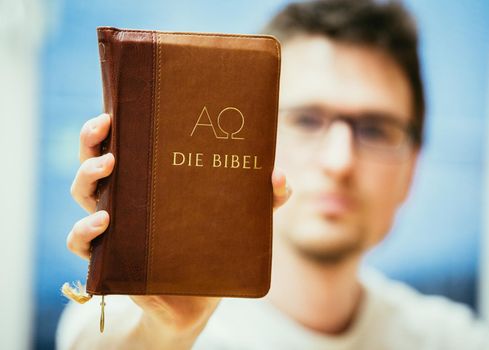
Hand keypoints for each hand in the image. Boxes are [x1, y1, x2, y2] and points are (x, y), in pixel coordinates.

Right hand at [66, 113, 291, 343]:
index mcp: (151, 180)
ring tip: (109, 167)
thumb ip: (264, 199)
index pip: (125, 144)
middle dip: (92, 139)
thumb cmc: (214, 247)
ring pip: (82, 196)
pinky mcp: (112, 260)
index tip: (118, 107)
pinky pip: (81, 246)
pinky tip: (103, 224)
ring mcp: (115, 228)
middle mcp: (127, 199)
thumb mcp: (241, 219)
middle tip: (106, 126)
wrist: (199, 298)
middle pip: (94, 161)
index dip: (112, 124)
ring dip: (87, 177)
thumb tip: (279, 177)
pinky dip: (82, 233)